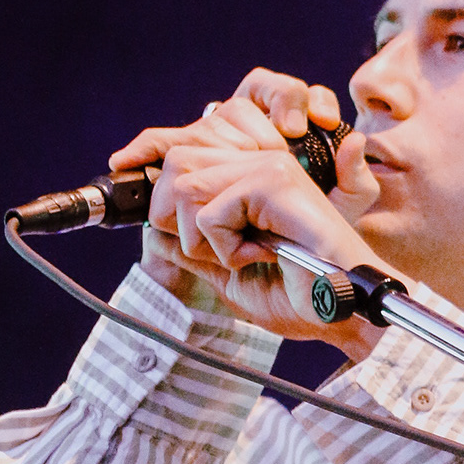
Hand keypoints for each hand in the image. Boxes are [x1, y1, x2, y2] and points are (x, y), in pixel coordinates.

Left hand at [110, 72, 381, 351]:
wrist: (340, 314)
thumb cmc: (300, 296)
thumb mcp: (229, 273)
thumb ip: (193, 251)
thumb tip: (153, 234)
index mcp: (249, 175)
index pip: (179, 149)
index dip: (148, 158)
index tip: (123, 163)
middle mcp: (258, 160)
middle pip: (174, 163)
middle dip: (177, 219)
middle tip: (220, 251)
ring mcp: (267, 166)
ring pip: (186, 187)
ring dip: (204, 239)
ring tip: (246, 254)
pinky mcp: (273, 182)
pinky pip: (210, 211)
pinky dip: (226, 247)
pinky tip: (263, 255)